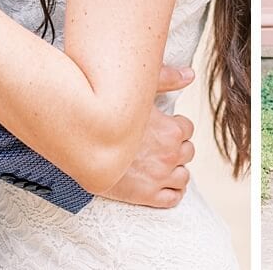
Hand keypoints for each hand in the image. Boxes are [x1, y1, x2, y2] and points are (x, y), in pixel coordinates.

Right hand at [101, 65, 195, 207]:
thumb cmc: (108, 112)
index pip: (187, 129)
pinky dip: (172, 192)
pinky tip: (162, 184)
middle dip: (176, 148)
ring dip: (175, 170)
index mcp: (171, 130)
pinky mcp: (147, 195)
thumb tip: (190, 74)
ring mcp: (160, 177)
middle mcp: (170, 154)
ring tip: (160, 165)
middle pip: (188, 152)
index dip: (175, 126)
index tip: (162, 127)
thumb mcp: (138, 89)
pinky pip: (173, 198)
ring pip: (183, 176)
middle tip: (158, 145)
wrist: (81, 143)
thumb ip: (167, 79)